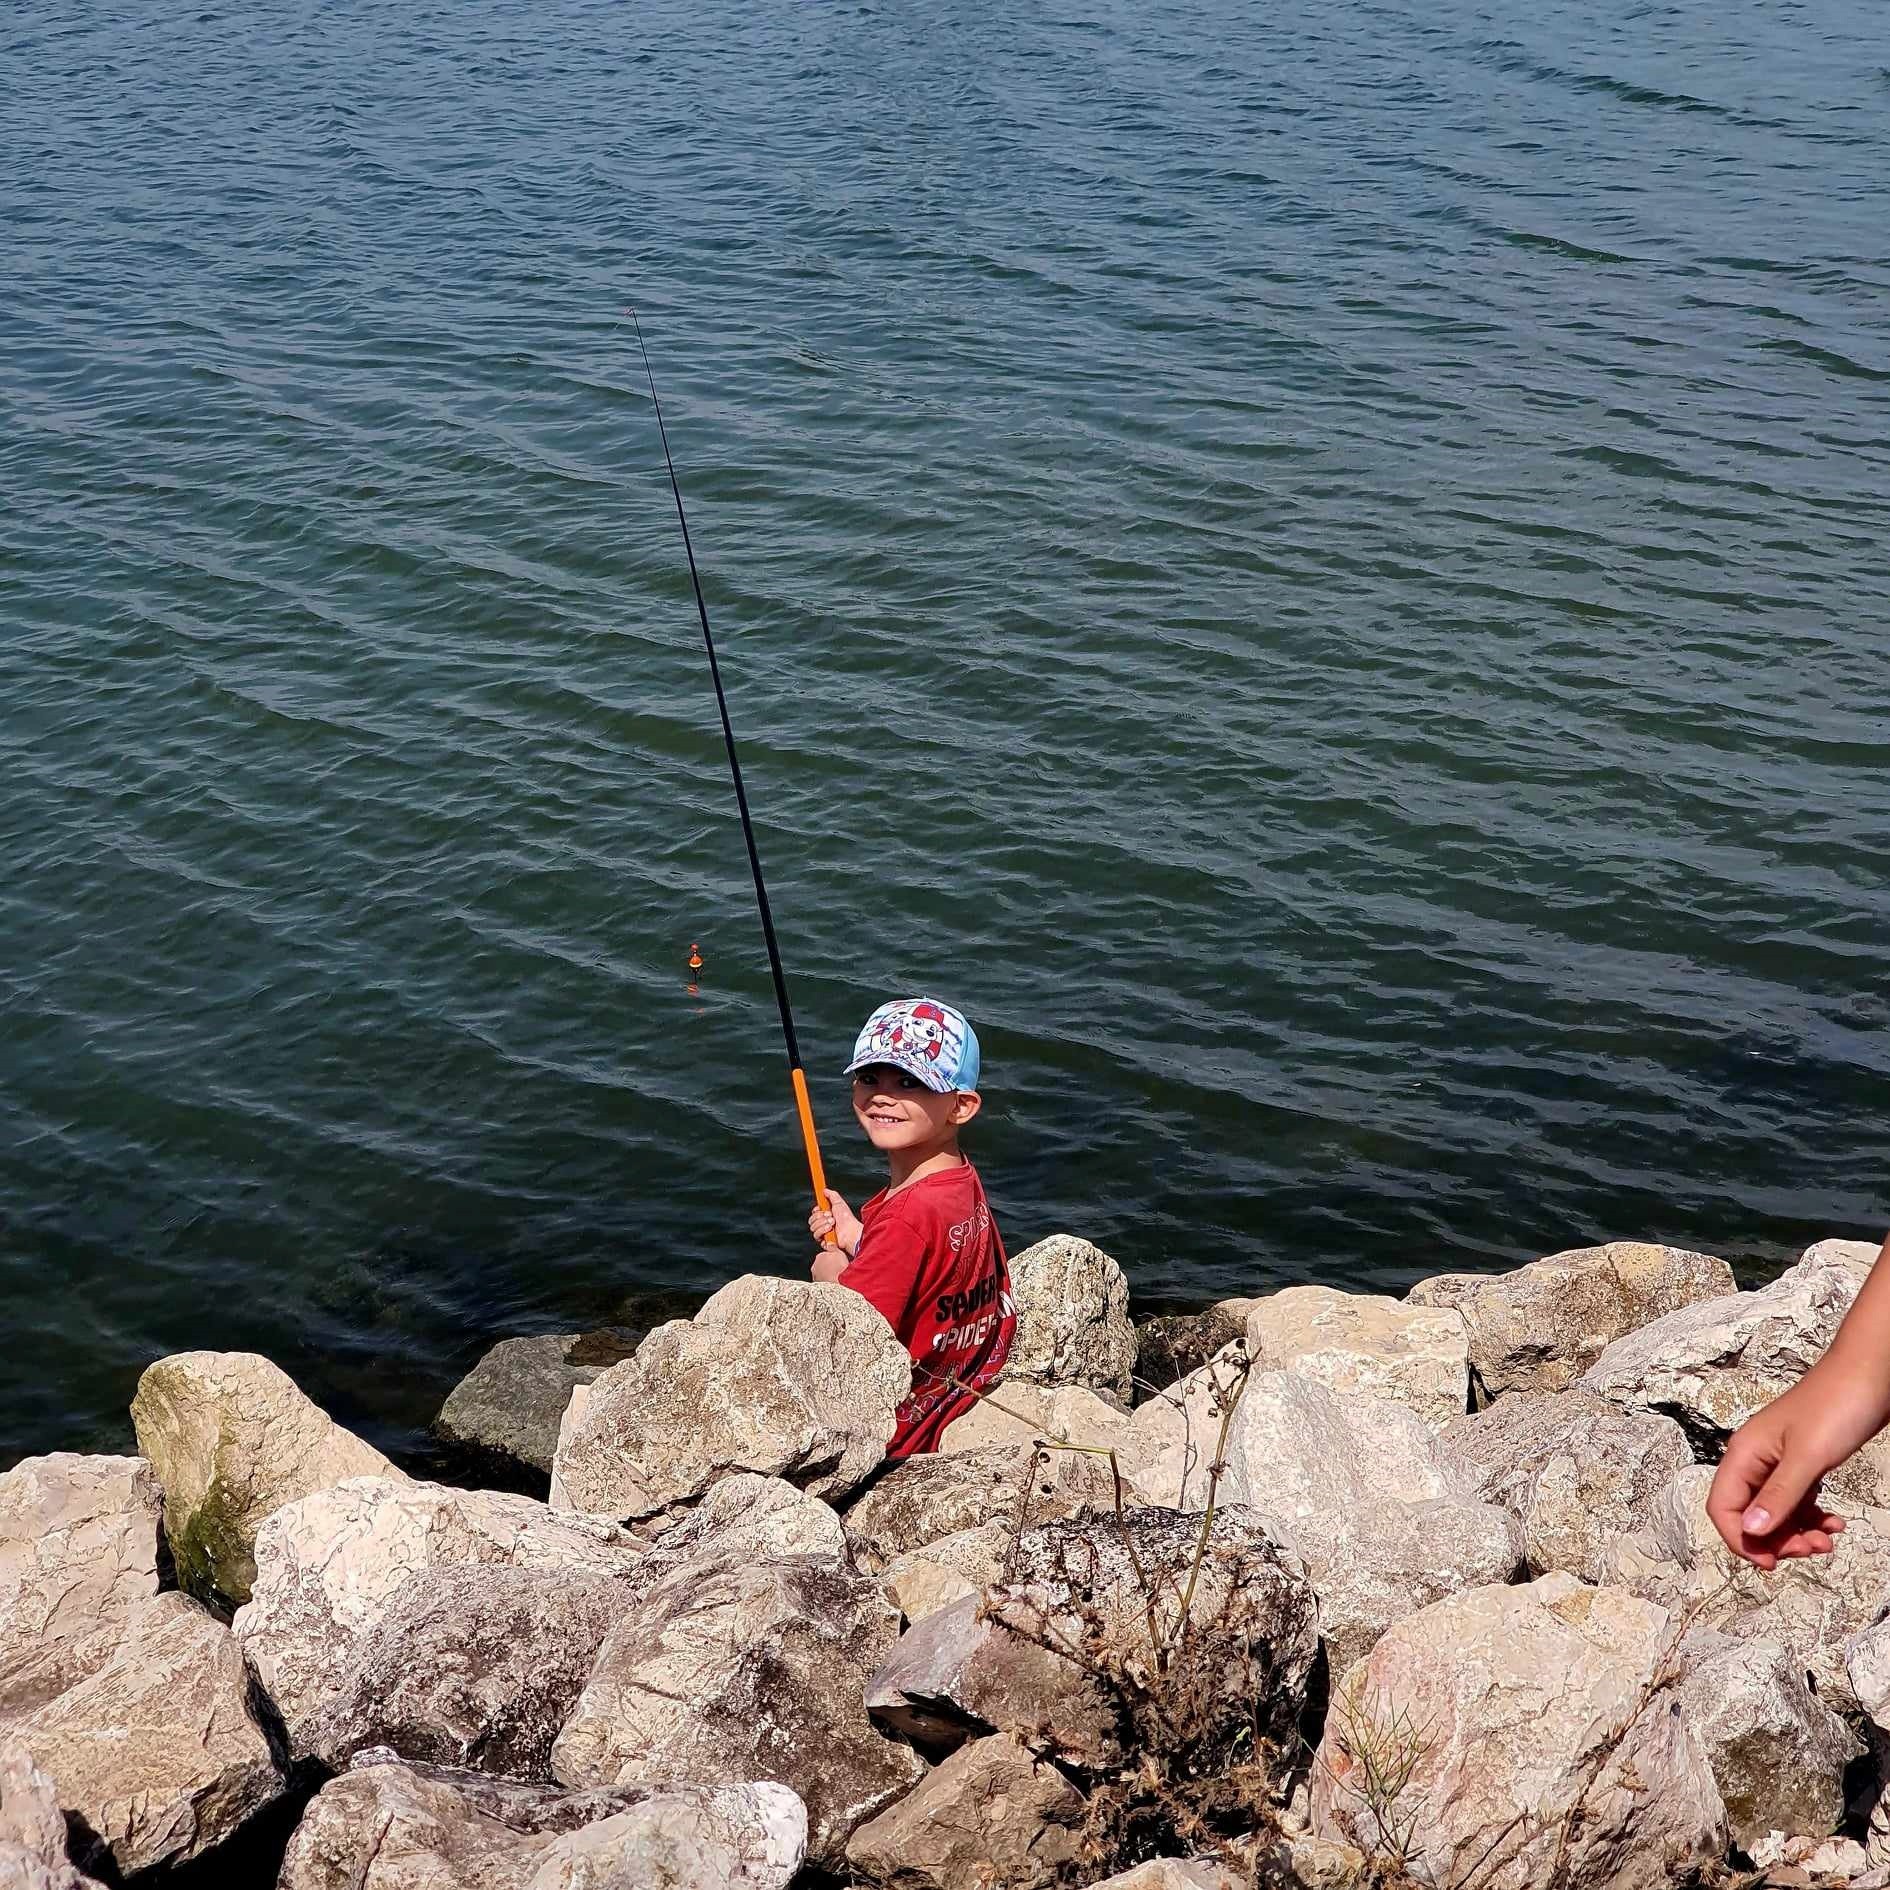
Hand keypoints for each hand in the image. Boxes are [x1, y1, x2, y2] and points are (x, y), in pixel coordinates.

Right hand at [807, 1189, 862, 1256]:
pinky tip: (830, 1230)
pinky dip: (823, 1231)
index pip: (814, 1213)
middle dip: (820, 1217)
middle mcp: (824, 1225)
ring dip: (822, 1223)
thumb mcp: (839, 1203)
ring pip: (813, 1227)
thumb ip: (831, 1195)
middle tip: (830, 1216)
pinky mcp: (823, 1241)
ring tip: (832, 1223)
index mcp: (826, 1216)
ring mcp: (824, 1233)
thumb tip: (824, 1190)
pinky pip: (816, 1235)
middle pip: (812, 1220)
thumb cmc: (847, 1219)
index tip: (820, 1208)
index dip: (816, 1211)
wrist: (850, 1231)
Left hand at [810, 1248, 849, 1284]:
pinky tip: (833, 1281)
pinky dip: (826, 1280)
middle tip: (837, 1268)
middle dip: (827, 1265)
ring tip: (836, 1275)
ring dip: (826, 1273)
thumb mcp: (839, 1253)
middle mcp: (815, 1266)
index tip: (836, 1260)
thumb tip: (829, 1244)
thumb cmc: (839, 1269)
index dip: (831, 1257)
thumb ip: (833, 1247)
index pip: (824, 1254)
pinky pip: (822, 1280)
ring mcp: (815, 1276)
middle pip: (821, 1263)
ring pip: (821, 1272)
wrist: (838, 1284)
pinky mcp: (817, 1284)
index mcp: (819, 1256)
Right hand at [1707, 1365, 1885, 1567]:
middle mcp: (1755, 1459)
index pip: (1723, 1507)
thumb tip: (1750, 1532)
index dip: (1741, 1539)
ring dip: (1797, 1533)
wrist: (1869, 1375)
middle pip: (1749, 1514)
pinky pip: (1796, 1502)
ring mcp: (1778, 1462)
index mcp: (1745, 1453)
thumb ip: (1779, 1496)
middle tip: (1812, 1549)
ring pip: (1774, 1512)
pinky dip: (1812, 1518)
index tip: (1771, 1562)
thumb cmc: (1836, 1404)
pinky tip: (1833, 1522)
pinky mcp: (1802, 1463)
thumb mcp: (1808, 1457)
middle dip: (1777, 1540)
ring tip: (1828, 1539)